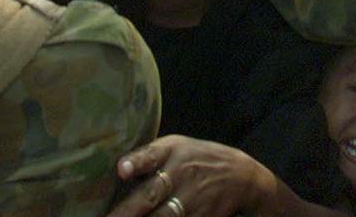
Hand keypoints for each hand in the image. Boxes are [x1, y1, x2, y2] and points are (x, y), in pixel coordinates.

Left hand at [108, 135, 276, 216]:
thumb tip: (115, 170)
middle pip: (150, 195)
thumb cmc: (196, 158)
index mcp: (171, 152)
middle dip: (126, 211)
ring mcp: (192, 200)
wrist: (240, 176)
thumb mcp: (176, 146)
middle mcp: (181, 175)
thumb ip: (148, 156)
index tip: (121, 171)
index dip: (136, 163)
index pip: (151, 155)